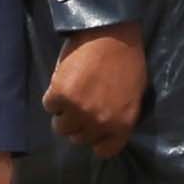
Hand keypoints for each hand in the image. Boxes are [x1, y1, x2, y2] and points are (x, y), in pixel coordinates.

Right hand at [45, 25, 146, 157]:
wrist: (111, 33)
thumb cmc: (127, 60)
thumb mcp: (134, 95)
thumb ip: (120, 115)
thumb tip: (107, 127)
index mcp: (122, 124)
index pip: (104, 150)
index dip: (96, 140)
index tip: (92, 130)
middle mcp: (100, 122)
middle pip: (78, 138)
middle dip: (78, 124)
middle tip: (79, 107)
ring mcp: (79, 110)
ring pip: (60, 127)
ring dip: (63, 113)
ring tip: (69, 96)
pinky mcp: (60, 95)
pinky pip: (49, 105)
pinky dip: (53, 96)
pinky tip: (62, 83)